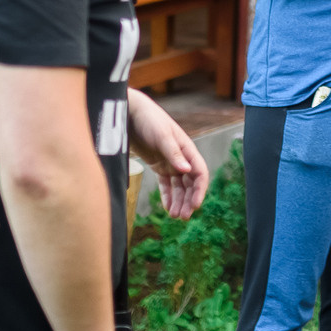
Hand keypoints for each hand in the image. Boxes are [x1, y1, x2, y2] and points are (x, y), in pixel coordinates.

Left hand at [126, 89, 211, 219]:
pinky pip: (166, 184)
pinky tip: (167, 208)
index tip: (195, 205)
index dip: (199, 190)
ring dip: (179, 201)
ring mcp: (170, 162)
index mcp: (187, 149)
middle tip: (183, 217)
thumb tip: (187, 171)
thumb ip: (174, 153)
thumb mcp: (162, 136)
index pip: (200, 173)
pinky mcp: (158, 165)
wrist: (130, 114)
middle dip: (188, 200)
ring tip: (174, 216)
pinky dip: (168, 196)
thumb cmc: (149, 120)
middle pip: (190, 183)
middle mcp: (181, 157)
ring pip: (179, 186)